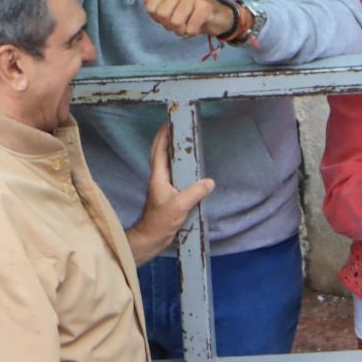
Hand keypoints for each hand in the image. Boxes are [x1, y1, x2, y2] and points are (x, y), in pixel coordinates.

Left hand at [127, 124, 215, 263]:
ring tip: (185, 145)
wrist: (151, 238)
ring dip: (173, 153)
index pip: (159, 150)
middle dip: (167, 140)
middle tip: (178, 129)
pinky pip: (174, 176)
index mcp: (158, 176)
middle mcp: (158, 178)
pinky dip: (180, 168)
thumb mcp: (180, 206)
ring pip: (167, 165)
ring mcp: (162, 187)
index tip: (169, 122)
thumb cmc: (160, 221)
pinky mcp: (167, 195)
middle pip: (160, 154)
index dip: (163, 136)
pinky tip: (190, 169)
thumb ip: (195, 192)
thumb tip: (210, 181)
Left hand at [142, 0, 235, 38]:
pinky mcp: (205, 7)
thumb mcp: (172, 5)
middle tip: (180, 22)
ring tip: (189, 23)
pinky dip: (192, 32)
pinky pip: (190, 28)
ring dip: (181, 30)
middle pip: (162, 15)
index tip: (168, 16)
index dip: (157, 18)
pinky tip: (197, 25)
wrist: (219, 15)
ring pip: (175, 22)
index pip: (150, 7)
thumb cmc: (192, 11)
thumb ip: (156, 1)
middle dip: (169, 25)